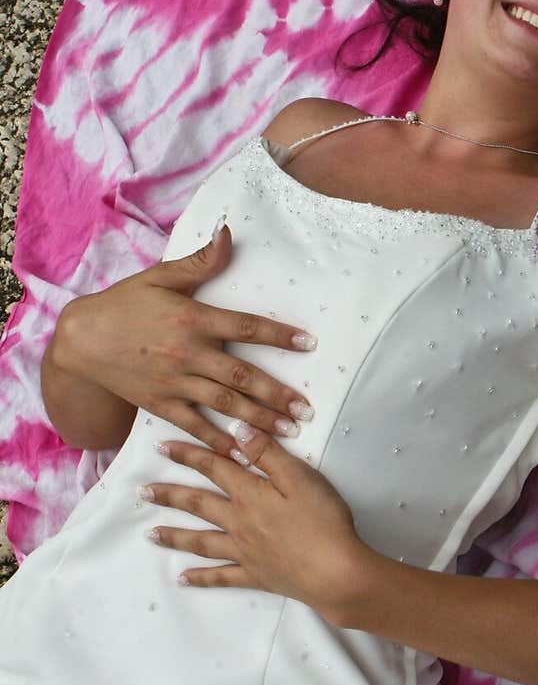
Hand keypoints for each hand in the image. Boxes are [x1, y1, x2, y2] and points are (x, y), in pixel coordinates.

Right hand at [58, 223, 317, 457]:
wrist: (80, 340)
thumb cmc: (124, 304)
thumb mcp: (160, 277)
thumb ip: (200, 262)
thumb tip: (229, 232)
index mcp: (192, 318)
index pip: (246, 327)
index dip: (280, 336)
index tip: (309, 344)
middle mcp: (187, 353)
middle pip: (242, 376)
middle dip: (278, 394)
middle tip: (307, 410)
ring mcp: (174, 382)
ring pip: (225, 405)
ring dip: (260, 420)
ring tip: (290, 432)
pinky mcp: (160, 404)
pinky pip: (195, 426)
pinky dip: (220, 441)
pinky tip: (244, 453)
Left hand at [140, 423, 369, 616]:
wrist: (335, 573)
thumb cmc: (323, 521)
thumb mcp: (300, 477)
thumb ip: (267, 453)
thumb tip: (236, 429)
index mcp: (250, 494)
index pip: (214, 467)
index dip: (188, 454)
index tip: (161, 446)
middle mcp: (240, 522)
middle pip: (198, 504)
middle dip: (169, 495)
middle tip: (141, 492)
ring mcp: (245, 552)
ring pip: (202, 541)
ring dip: (174, 536)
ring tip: (149, 534)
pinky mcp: (256, 575)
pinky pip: (221, 578)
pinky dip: (201, 578)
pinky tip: (183, 579)